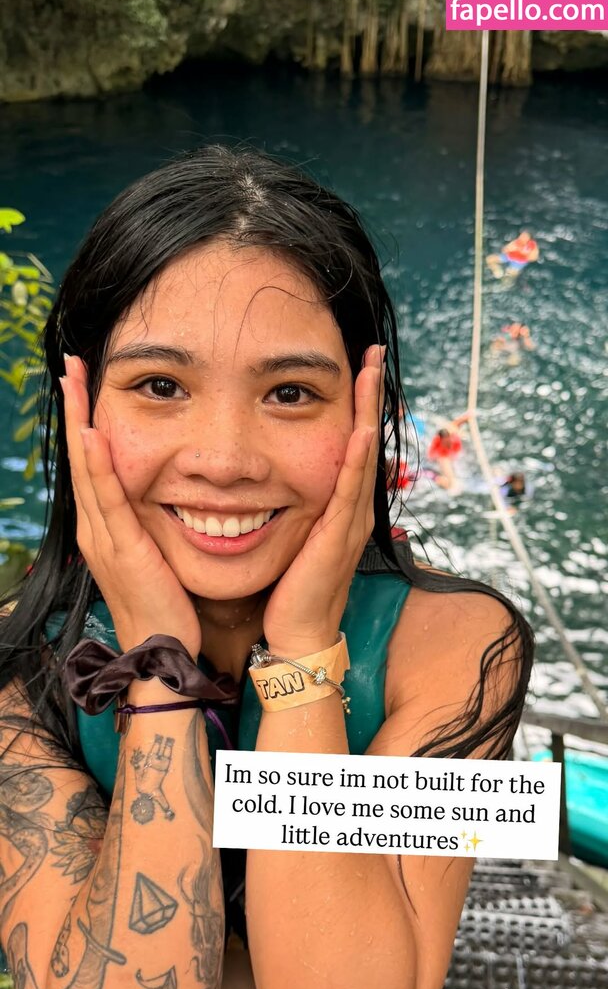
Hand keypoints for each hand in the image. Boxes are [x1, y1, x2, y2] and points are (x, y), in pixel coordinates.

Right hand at [61, 355, 201, 658]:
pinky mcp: (121, 548)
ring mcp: (104, 537)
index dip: (86, 422)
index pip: (92, 464)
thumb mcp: (156, 555)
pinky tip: (92, 434)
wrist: (163, 650)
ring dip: (79, 421)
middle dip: (75, 408)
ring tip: (74, 380)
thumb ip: (152, 526)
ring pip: (87, 469)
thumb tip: (165, 501)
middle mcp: (96, 527)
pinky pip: (107, 499)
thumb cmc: (166, 605)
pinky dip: (97, 466)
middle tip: (70, 365)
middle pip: (81, 457)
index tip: (84, 384)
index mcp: (105, 527)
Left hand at [262, 345, 383, 656]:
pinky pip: (349, 492)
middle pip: (364, 440)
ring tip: (372, 373)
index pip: (349, 444)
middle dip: (369, 397)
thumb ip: (288, 506)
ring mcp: (349, 522)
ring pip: (362, 456)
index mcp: (338, 506)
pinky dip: (356, 459)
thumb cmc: (288, 590)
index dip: (355, 405)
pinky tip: (360, 430)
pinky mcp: (337, 538)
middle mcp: (351, 508)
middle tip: (374, 353)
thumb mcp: (290, 536)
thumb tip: (262, 480)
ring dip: (367, 413)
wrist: (297, 635)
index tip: (356, 367)